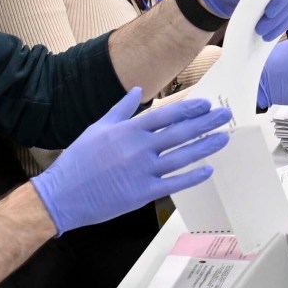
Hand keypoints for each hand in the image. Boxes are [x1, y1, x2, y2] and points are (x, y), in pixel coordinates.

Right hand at [29, 88, 231, 233]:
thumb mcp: (97, 128)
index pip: (166, 115)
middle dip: (206, 123)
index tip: (206, 104)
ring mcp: (143, 172)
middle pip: (180, 133)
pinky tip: (208, 170)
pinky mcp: (142, 193)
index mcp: (128, 131)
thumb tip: (137, 90)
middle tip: (226, 116)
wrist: (61, 196)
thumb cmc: (77, 161)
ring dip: (206, 147)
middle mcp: (139, 149)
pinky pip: (174, 184)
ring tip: (223, 138)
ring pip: (182, 157)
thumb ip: (121, 109)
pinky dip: (193, 177)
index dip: (189, 109)